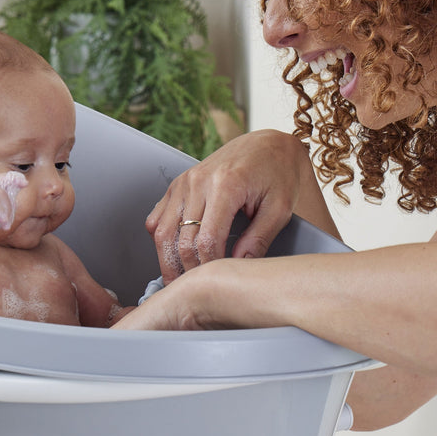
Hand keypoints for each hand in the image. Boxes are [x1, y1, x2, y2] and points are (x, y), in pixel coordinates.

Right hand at [147, 130, 311, 281]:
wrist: (268, 145)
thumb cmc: (277, 173)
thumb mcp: (279, 209)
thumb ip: (258, 240)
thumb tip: (237, 268)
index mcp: (226, 184)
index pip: (207, 240)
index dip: (209, 267)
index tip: (217, 282)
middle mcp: (198, 181)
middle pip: (180, 240)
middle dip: (187, 270)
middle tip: (195, 290)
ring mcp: (183, 182)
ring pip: (162, 232)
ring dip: (167, 261)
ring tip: (177, 281)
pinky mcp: (177, 185)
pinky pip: (157, 219)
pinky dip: (161, 240)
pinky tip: (172, 254)